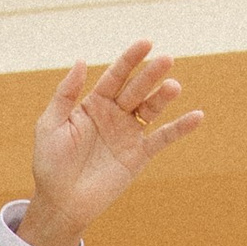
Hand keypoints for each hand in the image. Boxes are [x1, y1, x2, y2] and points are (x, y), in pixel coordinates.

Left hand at [15, 42, 203, 245]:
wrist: (60, 203)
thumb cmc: (50, 164)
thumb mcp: (50, 125)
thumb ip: (65, 94)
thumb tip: (83, 60)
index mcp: (94, 103)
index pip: (116, 76)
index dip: (130, 59)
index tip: (146, 43)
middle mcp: (115, 114)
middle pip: (137, 88)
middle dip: (150, 74)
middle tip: (166, 59)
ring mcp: (129, 134)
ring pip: (151, 109)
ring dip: (163, 97)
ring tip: (173, 86)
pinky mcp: (139, 155)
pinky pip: (163, 138)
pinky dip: (180, 128)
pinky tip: (196, 116)